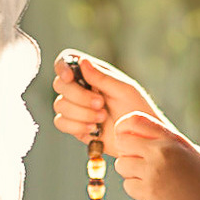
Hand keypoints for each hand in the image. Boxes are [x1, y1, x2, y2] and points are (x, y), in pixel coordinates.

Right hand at [52, 51, 167, 157]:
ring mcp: (76, 107)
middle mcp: (81, 88)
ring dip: (81, 113)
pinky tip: (93, 129)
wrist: (140, 138)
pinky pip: (60, 122)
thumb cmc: (137, 110)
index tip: (69, 77)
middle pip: (60, 85)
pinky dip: (76, 126)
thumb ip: (103, 77)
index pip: (66, 61)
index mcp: (92, 74)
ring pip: (60, 105)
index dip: (62, 67)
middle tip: (101, 104)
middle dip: (79, 96)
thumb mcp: (124, 90)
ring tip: (102, 118)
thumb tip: (82, 62)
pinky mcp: (74, 125)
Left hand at [111, 112, 199, 199]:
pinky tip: (155, 194)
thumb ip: (167, 143)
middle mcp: (160, 151)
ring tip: (151, 180)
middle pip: (122, 142)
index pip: (133, 120)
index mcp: (172, 138)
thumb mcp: (191, 152)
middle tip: (139, 164)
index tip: (127, 140)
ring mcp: (154, 171)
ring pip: (121, 165)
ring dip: (131, 174)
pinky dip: (137, 191)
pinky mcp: (149, 192)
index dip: (123, 129)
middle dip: (126, 153)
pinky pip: (128, 186)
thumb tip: (140, 138)